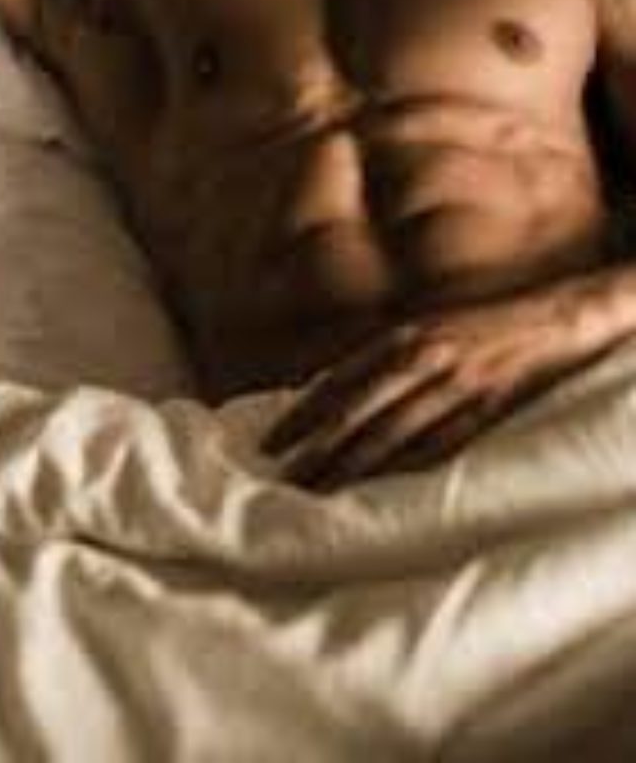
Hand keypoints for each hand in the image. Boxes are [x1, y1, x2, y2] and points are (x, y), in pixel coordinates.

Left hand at [262, 293, 575, 487]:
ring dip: (351, 465)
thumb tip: (313, 385)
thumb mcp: (416, 328)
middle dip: (317, 447)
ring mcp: (453, 388)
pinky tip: (376, 488)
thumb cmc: (470, 328)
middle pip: (358, 411)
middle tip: (283, 475)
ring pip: (392, 435)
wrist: (544, 325)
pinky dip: (402, 469)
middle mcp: (423, 359)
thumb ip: (369, 357)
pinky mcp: (481, 413)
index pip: (339, 380)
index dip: (302, 414)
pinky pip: (434, 448)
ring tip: (318, 489)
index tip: (272, 442)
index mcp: (401, 337)